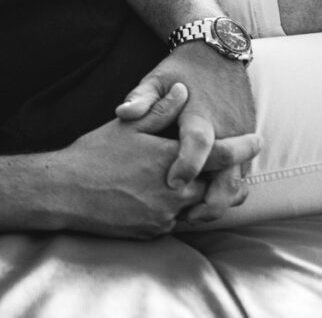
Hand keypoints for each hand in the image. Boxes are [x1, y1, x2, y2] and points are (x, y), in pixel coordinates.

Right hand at [47, 82, 257, 238]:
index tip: (257, 139)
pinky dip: (184, 212)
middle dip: (231, 180)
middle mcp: (173, 191)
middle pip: (219, 189)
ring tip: (214, 187)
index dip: (243, 147)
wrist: (64, 192)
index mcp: (169, 159)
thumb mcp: (126, 126)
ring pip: (201, 208)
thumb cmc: (93, 154)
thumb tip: (183, 90)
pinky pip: (179, 223)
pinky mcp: (153, 231)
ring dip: (210, 198)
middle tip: (240, 172)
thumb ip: (159, 109)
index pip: (221, 155)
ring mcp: (164, 215)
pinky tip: (177, 201)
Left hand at [115, 44, 258, 222]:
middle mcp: (225, 129)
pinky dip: (229, 193)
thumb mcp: (156, 78)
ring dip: (221, 202)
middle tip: (186, 216)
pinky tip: (208, 203)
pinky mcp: (246, 145)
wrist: (218, 55)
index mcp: (199, 114)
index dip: (187, 164)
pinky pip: (242, 176)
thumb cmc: (180, 72)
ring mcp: (239, 139)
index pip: (198, 142)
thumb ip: (141, 98)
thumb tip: (123, 113)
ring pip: (238, 181)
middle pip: (227, 173)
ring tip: (194, 216)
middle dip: (211, 200)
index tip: (172, 183)